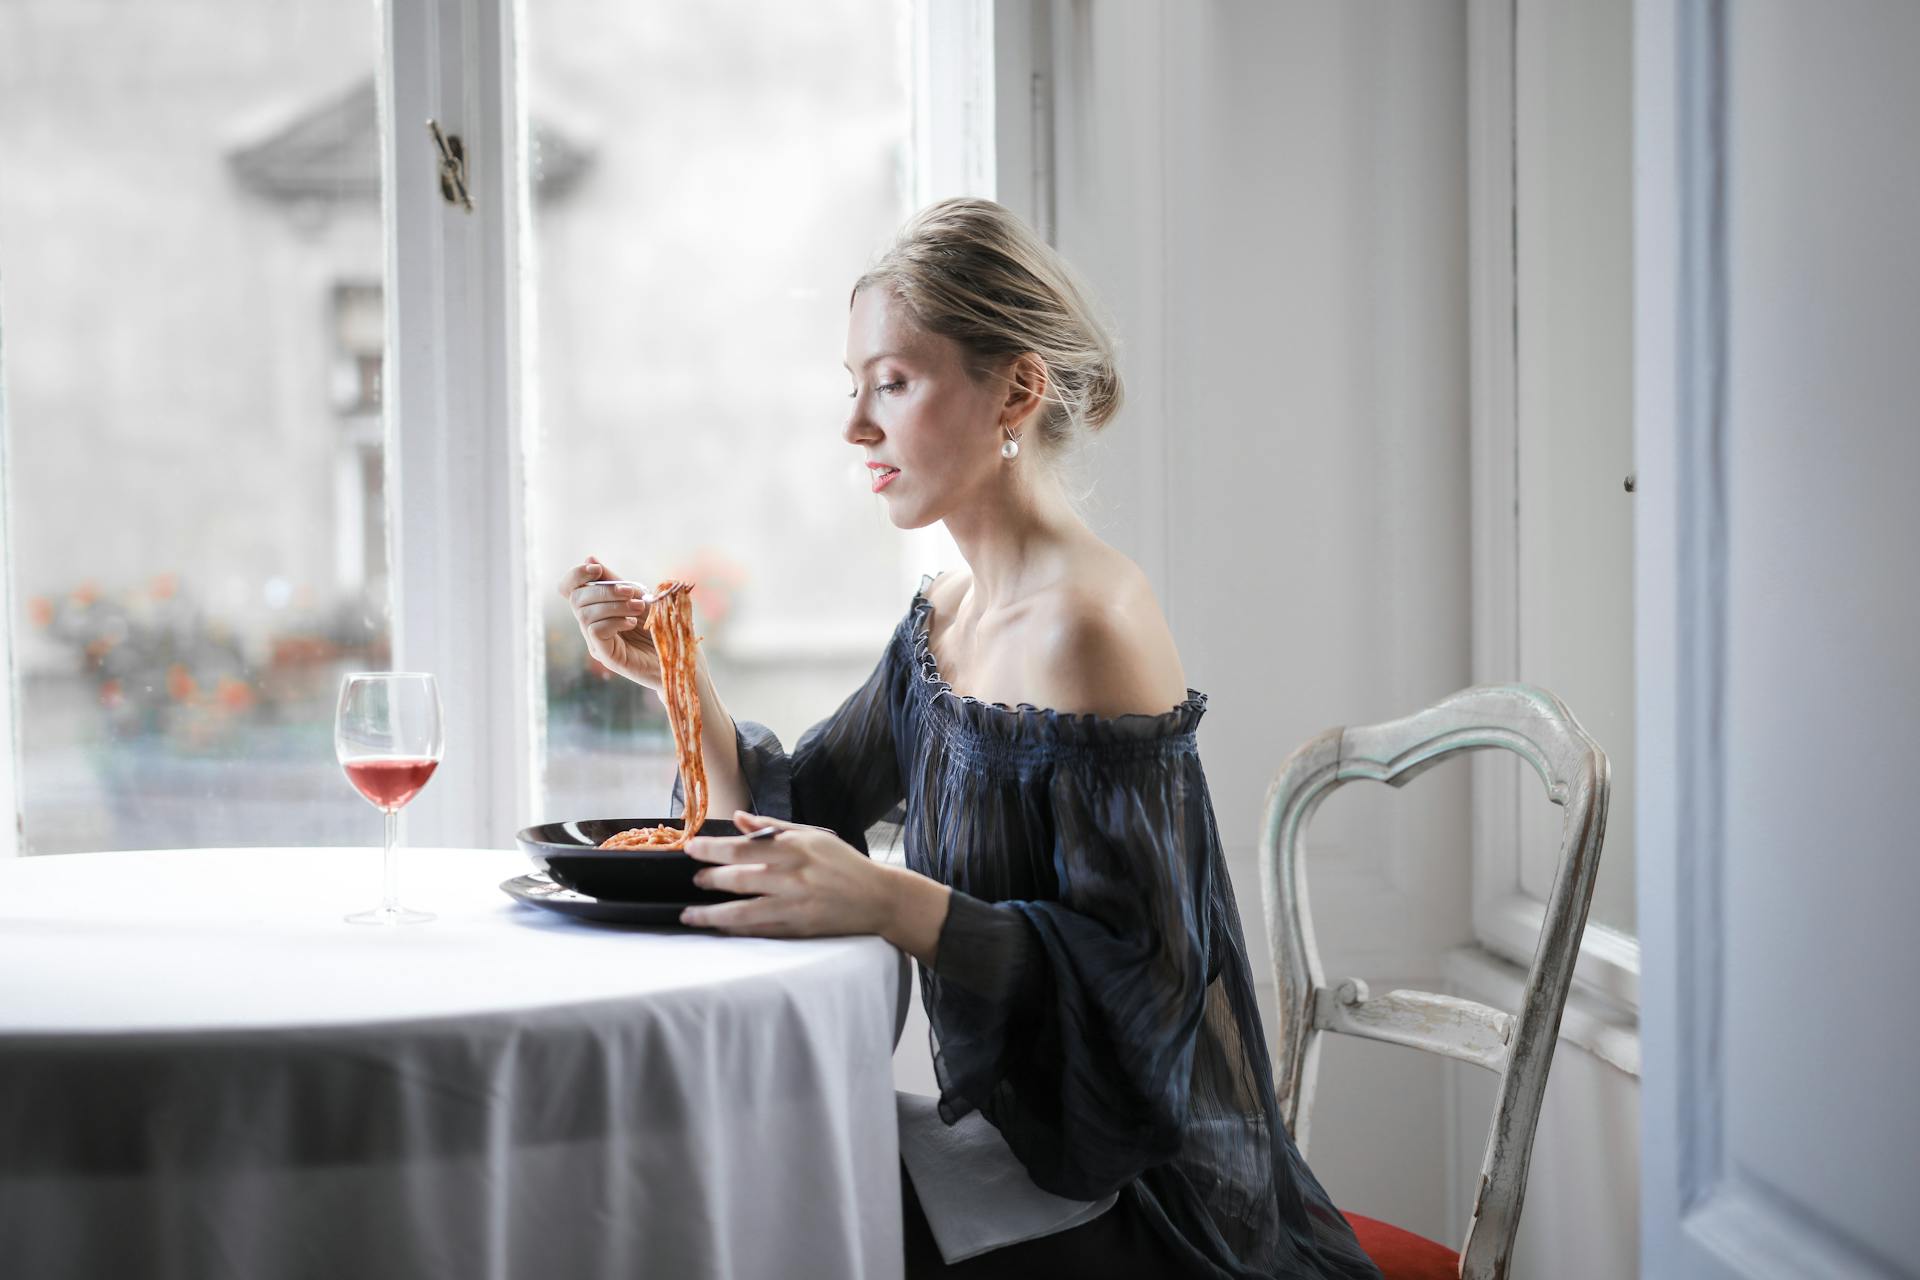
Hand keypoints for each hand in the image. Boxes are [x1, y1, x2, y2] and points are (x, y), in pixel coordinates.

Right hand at [558, 556, 671, 692]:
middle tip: (633, 593)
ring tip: (638, 608)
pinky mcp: (606, 657)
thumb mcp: (637, 596)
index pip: (569, 588)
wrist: (679, 653)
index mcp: (595, 608)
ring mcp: (596, 643)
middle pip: (576, 599)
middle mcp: (590, 625)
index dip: (576, 575)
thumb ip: (613, 581)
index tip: (597, 569)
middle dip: (605, 590)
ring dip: (614, 605)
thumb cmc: (659, 625)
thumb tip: (589, 558)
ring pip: (586, 615)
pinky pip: (596, 631)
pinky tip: (632, 623)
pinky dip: (614, 621)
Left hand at [682, 811, 902, 938]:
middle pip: (740, 879)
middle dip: (710, 879)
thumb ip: (773, 827)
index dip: (713, 848)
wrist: (878, 898)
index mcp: (796, 849)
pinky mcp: (799, 929)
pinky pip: (760, 932)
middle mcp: (793, 877)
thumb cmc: (844, 863)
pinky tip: (720, 929)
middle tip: (695, 880)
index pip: (744, 846)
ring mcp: (795, 906)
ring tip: (690, 915)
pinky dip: (736, 931)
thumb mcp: (813, 835)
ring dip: (712, 915)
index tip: (691, 848)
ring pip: (744, 913)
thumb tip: (738, 818)